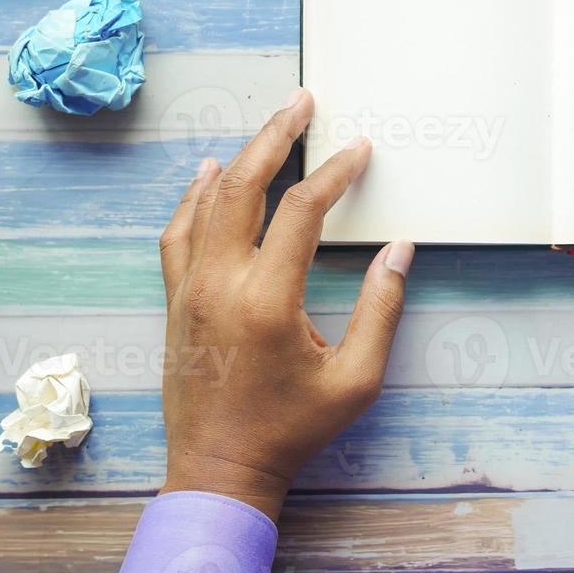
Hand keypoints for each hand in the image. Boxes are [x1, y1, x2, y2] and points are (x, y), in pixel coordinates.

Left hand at [156, 88, 413, 519]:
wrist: (218, 470)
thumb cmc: (290, 431)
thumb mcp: (355, 379)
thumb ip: (381, 310)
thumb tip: (398, 251)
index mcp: (267, 300)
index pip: (302, 210)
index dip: (335, 172)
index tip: (359, 150)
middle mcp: (220, 284)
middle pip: (243, 185)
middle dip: (276, 136)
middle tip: (301, 102)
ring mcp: (189, 290)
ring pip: (206, 201)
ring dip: (237, 157)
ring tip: (268, 127)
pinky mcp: (174, 302)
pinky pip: (179, 232)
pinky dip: (194, 196)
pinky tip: (207, 175)